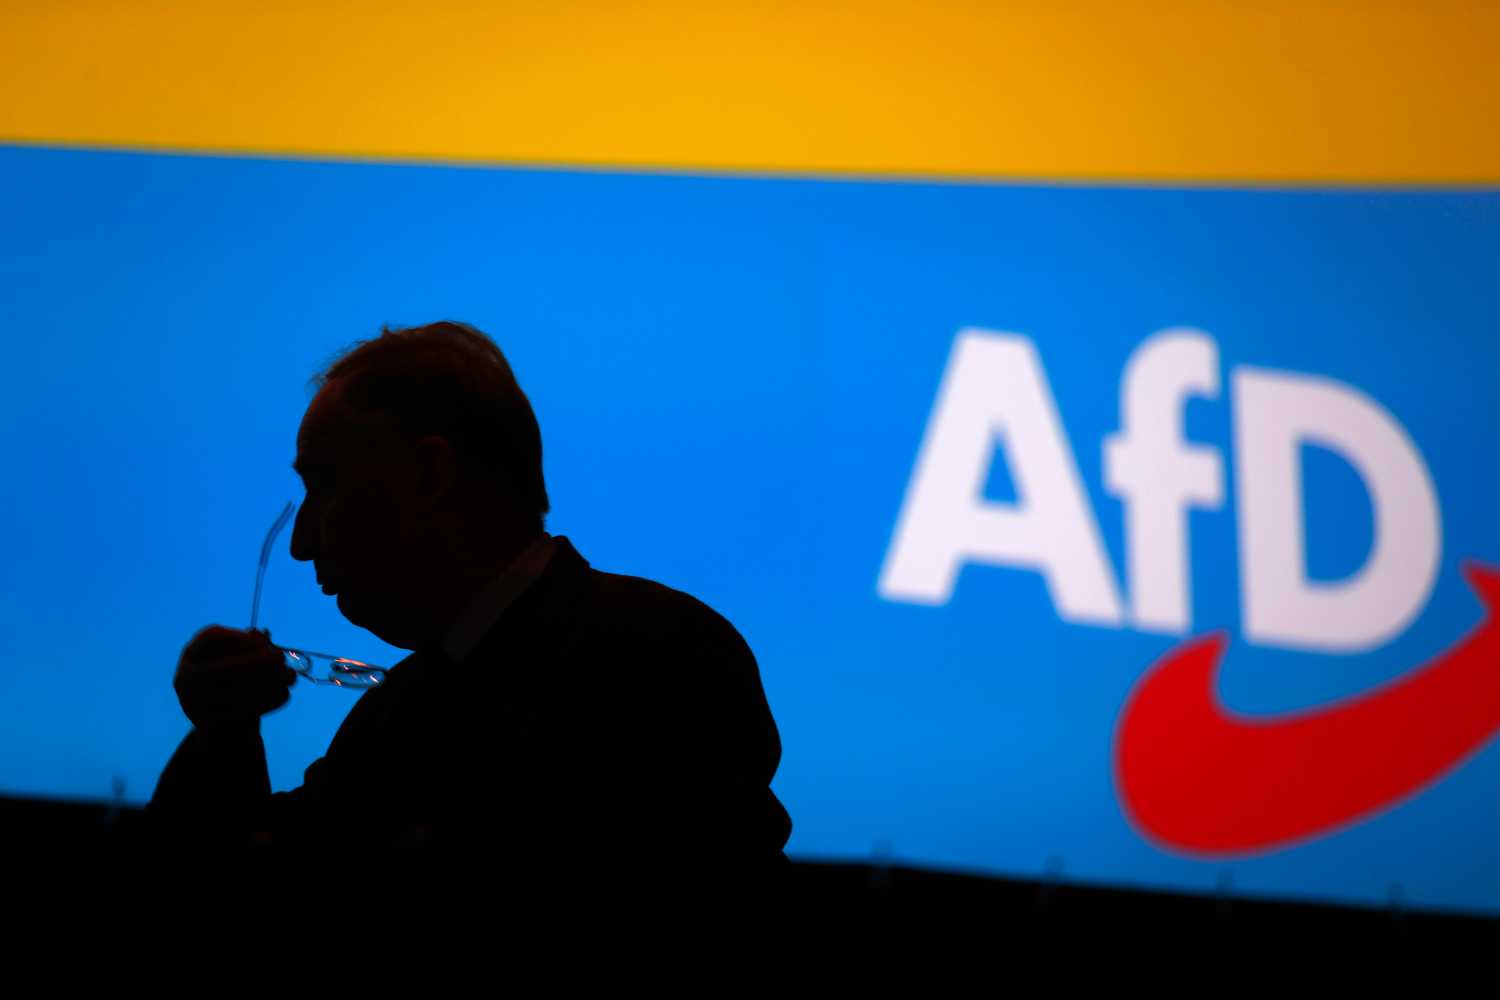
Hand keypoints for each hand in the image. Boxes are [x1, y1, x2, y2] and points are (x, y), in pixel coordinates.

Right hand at [174, 625, 296, 729]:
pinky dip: (269, 701)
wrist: (223, 721)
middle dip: (259, 662)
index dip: (239, 638)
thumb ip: (250, 644)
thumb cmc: (234, 678)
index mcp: (193, 653)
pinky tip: (284, 693)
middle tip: (281, 658)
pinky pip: (243, 712)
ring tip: (291, 676)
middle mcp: (187, 676)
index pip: (211, 639)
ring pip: (237, 693)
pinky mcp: (209, 723)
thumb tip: (263, 635)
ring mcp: (194, 702)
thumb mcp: (238, 656)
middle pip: (224, 669)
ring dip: (270, 682)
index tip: (264, 642)